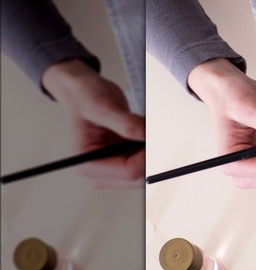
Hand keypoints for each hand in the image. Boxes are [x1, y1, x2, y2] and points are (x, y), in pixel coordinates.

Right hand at [41, 59, 144, 187]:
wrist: (83, 91)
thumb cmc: (83, 97)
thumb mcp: (102, 107)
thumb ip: (126, 124)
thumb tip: (147, 136)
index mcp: (88, 164)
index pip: (129, 172)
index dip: (148, 157)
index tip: (156, 138)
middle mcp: (99, 171)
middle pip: (138, 178)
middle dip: (151, 157)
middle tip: (158, 135)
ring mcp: (112, 167)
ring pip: (144, 173)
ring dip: (153, 154)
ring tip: (149, 131)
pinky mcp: (122, 159)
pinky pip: (144, 162)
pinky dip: (150, 149)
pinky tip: (147, 133)